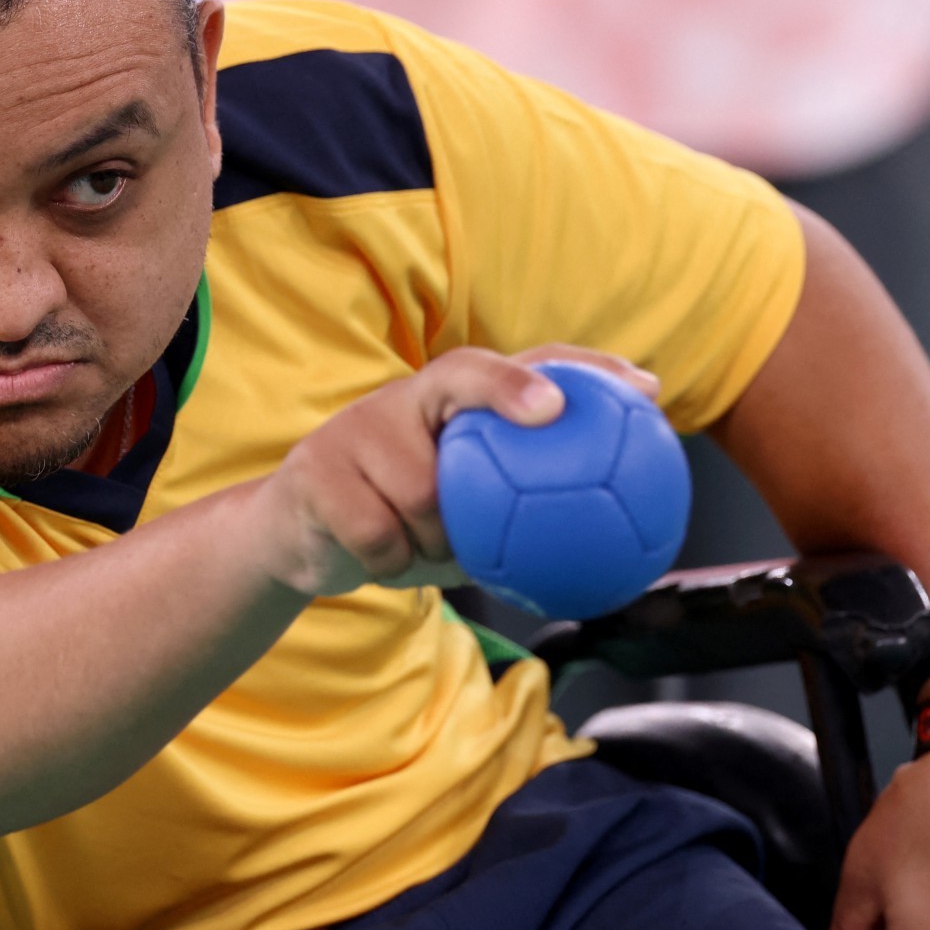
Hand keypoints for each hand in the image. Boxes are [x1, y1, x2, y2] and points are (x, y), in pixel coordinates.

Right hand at [253, 344, 659, 597]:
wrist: (293, 538)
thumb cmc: (394, 521)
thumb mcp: (459, 516)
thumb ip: (518, 514)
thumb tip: (613, 551)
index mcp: (443, 402)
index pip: (513, 368)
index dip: (573, 366)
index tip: (635, 385)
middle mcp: (401, 399)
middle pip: (459, 381)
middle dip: (508, 387)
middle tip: (551, 412)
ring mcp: (354, 429)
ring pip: (424, 490)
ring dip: (433, 539)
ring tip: (424, 547)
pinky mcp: (316, 473)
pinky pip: (379, 534)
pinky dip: (391, 563)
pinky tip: (381, 562)